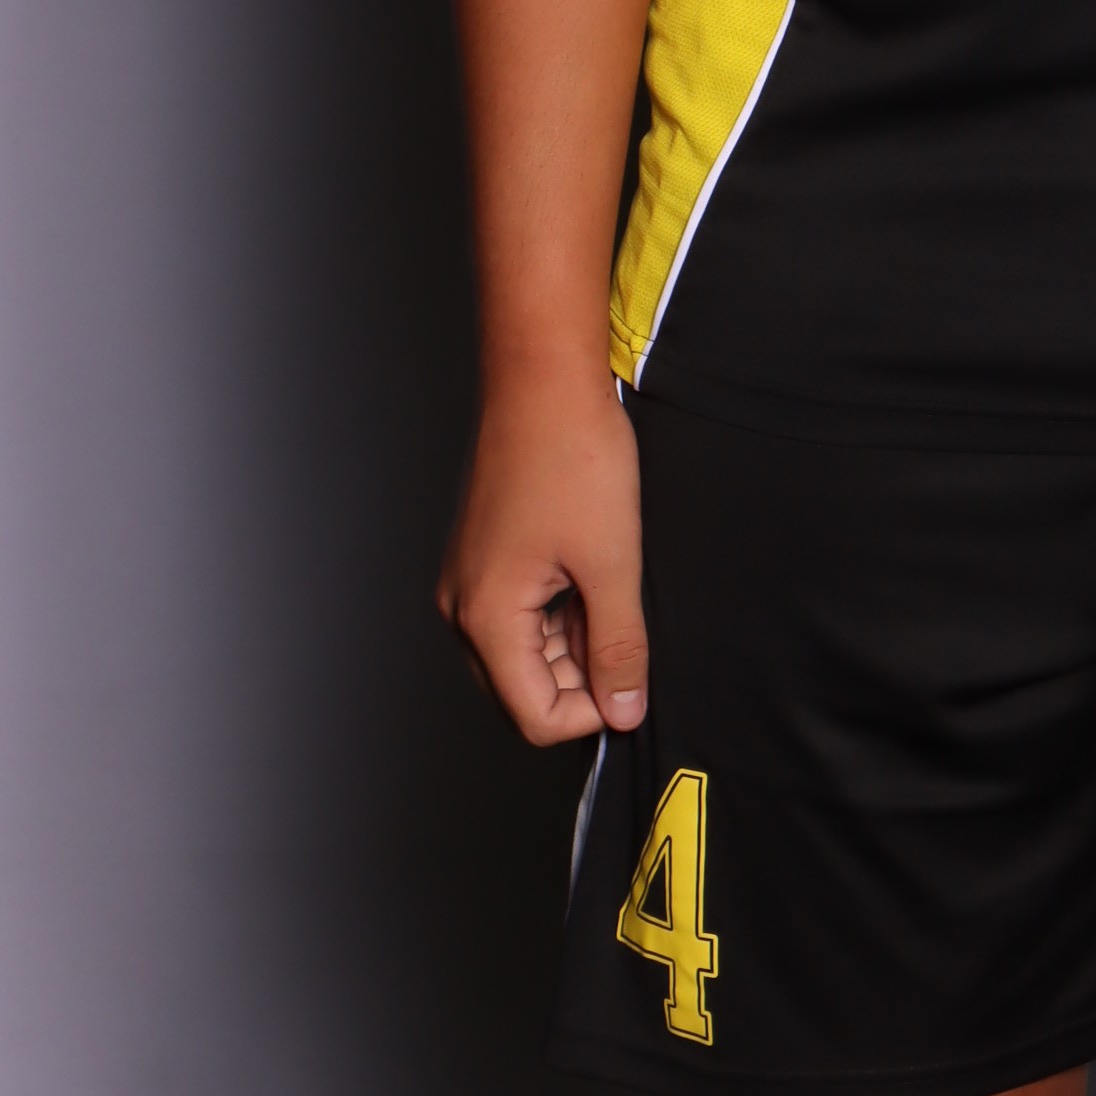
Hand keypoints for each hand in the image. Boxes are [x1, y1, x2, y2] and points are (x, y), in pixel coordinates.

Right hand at [438, 362, 646, 745]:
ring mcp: (470, 580)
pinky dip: (561, 612)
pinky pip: (521, 615)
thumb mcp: (612, 562)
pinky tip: (594, 570)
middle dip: (581, 677)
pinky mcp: (485, 557)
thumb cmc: (573, 458)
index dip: (592, 710)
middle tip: (624, 624)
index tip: (632, 673)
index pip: (535, 716)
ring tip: (610, 584)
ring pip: (525, 653)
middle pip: (524, 690)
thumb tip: (624, 712)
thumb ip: (618, 647)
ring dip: (573, 642)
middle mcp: (463, 607)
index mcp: (485, 617)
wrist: (545, 379)